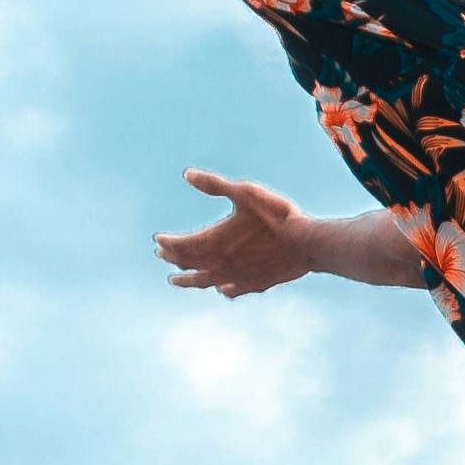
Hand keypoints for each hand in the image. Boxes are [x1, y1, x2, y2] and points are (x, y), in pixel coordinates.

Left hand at [157, 169, 320, 296]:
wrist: (306, 243)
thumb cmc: (276, 215)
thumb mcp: (244, 192)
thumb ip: (214, 184)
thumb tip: (188, 174)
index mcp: (213, 241)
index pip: (180, 246)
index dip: (167, 243)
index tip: (158, 239)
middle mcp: (219, 263)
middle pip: (188, 264)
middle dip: (173, 258)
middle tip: (162, 255)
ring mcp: (236, 276)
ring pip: (203, 281)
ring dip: (187, 280)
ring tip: (175, 281)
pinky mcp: (253, 284)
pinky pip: (231, 289)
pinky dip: (221, 288)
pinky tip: (221, 288)